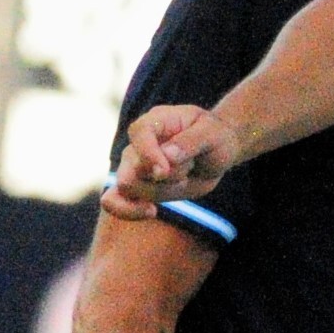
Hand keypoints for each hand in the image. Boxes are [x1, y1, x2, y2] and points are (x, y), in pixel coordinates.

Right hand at [107, 104, 236, 217]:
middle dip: (157, 181)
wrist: (217, 152)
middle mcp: (139, 143)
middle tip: (184, 176)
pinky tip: (151, 211)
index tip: (164, 171)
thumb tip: (167, 156)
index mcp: (155, 121)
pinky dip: (129, 210)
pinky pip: (117, 201)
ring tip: (185, 176)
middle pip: (129, 168)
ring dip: (166, 189)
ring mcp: (135, 166)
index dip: (149, 154)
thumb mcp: (212, 133)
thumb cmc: (214, 136)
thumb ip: (190, 142)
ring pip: (134, 189)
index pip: (140, 133)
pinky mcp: (139, 186)